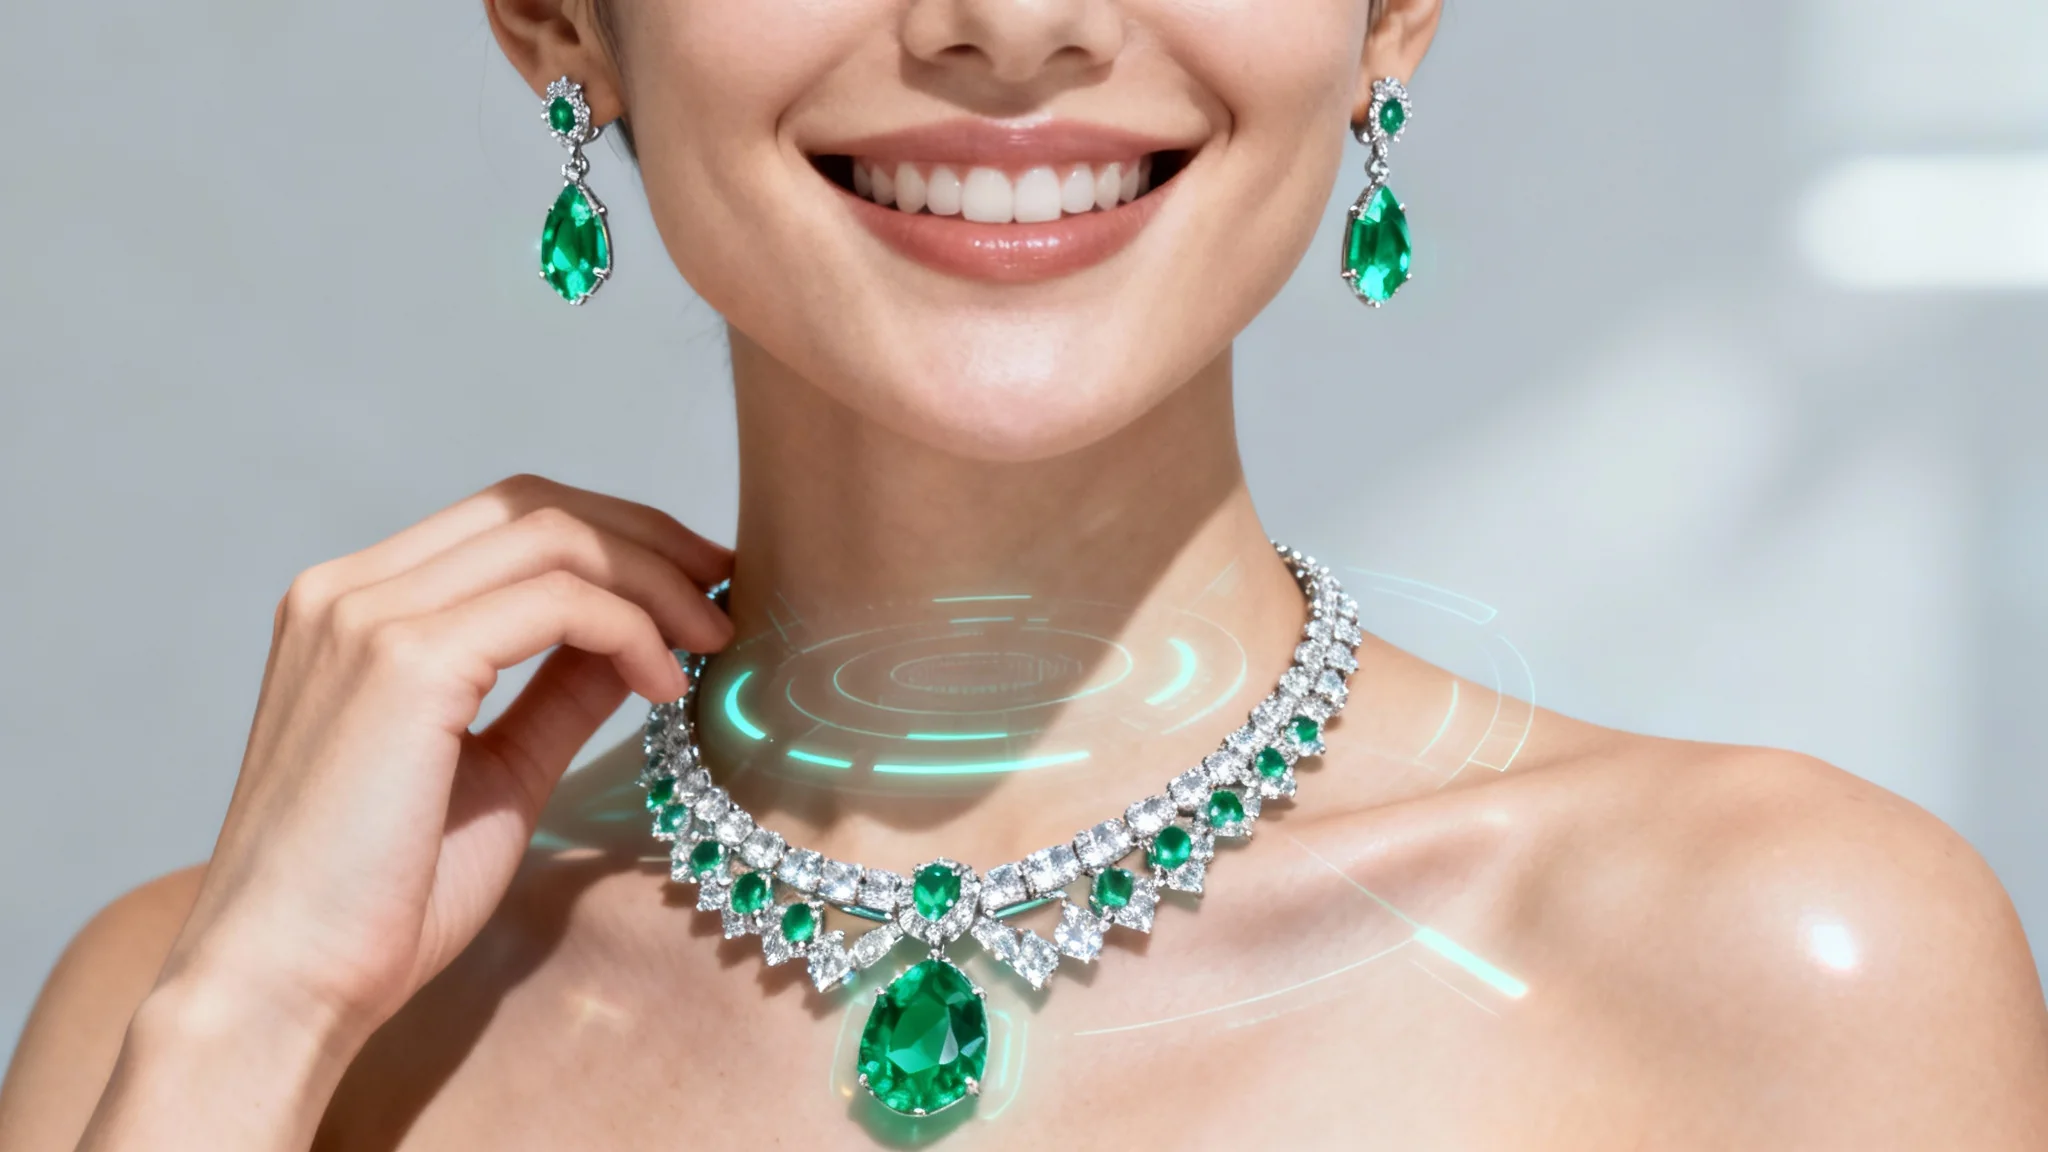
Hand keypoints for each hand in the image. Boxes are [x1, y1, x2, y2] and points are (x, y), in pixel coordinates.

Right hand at [153, 474, 731, 1044]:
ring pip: (552, 536)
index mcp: (351, 609)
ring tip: (714, 638)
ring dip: (654, 579)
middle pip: (532, 505)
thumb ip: (555, 693)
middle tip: (728, 586)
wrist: (286, 987)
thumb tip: (636, 640)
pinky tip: (665, 686)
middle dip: (648, 538)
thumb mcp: (496, 771)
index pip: (503, 520)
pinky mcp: (404, 660)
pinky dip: (631, 629)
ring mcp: (366, 617)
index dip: (615, 537)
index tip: (698, 583)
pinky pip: (558, 602)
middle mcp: (346, 592)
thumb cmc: (380, 903)